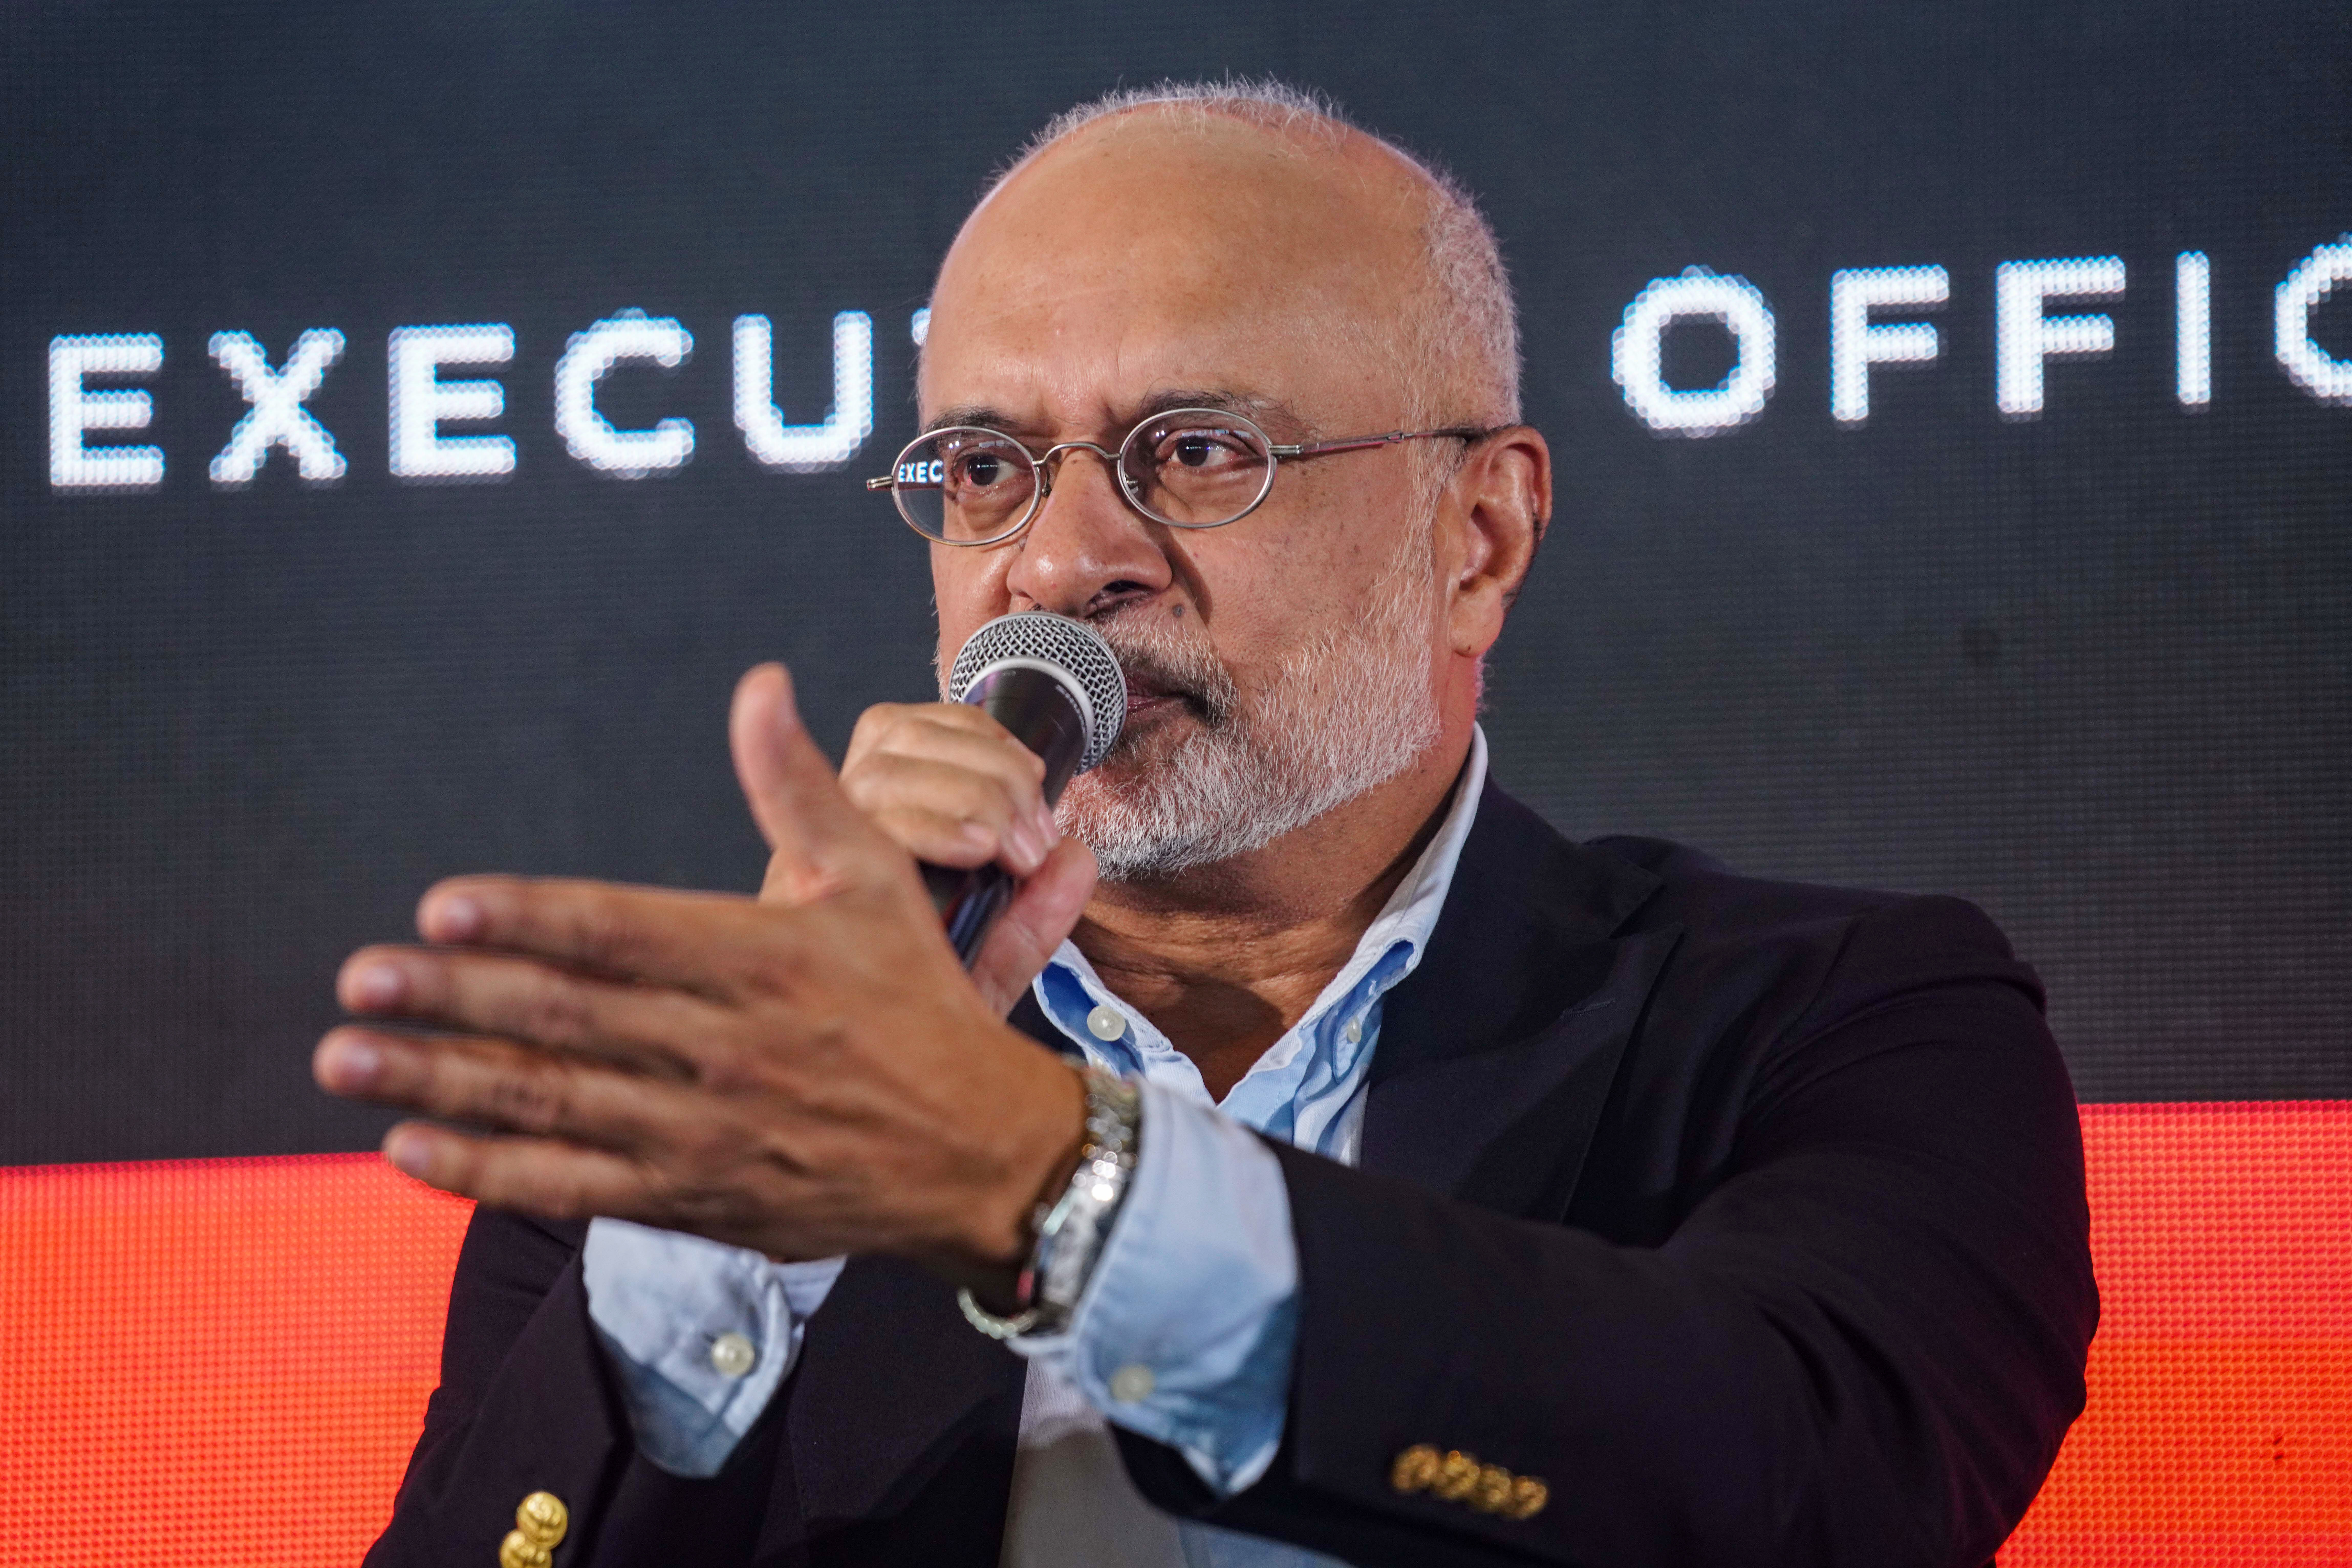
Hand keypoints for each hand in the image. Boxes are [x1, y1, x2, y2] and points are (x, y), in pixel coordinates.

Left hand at [312, 665, 1089, 1281]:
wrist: (981, 1154)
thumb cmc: (919, 1005)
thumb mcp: (874, 880)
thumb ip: (799, 786)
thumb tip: (760, 687)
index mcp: (763, 961)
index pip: (620, 933)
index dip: (527, 919)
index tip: (442, 906)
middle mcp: (726, 1048)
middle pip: (565, 1017)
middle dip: (452, 995)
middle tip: (361, 979)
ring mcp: (703, 1132)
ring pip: (549, 1102)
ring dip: (440, 1081)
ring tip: (348, 1060)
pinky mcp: (693, 1197)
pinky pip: (571, 1186)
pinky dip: (487, 1173)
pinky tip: (412, 1151)